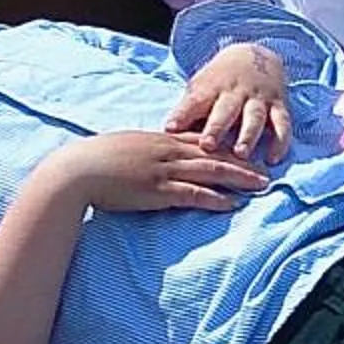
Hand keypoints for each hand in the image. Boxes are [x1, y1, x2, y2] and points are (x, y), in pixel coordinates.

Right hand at [45, 130, 267, 213]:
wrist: (77, 170)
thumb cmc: (94, 161)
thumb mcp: (124, 148)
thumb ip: (144, 152)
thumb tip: (152, 159)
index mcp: (159, 139)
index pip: (201, 139)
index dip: (226, 145)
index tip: (246, 150)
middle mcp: (167, 150)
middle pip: (214, 153)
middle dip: (243, 161)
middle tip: (266, 169)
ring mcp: (164, 169)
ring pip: (211, 170)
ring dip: (239, 178)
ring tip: (261, 185)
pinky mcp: (158, 190)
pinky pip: (194, 193)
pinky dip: (215, 198)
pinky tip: (232, 204)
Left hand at [165, 41, 291, 162]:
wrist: (256, 54)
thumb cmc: (220, 80)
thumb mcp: (201, 87)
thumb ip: (187, 109)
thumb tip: (167, 134)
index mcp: (212, 87)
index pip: (195, 100)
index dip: (183, 114)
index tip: (171, 129)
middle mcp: (237, 92)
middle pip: (226, 110)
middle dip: (217, 127)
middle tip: (207, 146)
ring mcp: (259, 99)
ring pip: (255, 117)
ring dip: (248, 136)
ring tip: (241, 154)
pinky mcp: (279, 106)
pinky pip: (283, 124)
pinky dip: (280, 141)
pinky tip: (273, 159)